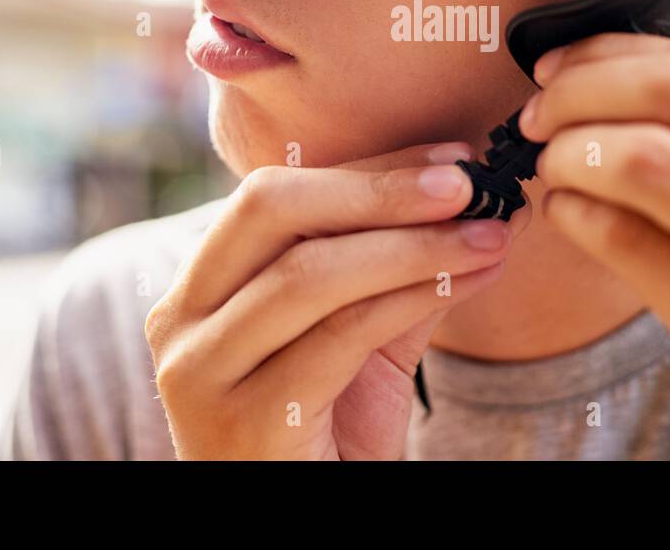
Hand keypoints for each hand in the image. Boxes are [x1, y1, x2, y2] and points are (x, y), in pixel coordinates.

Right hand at [144, 142, 522, 458]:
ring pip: (309, 273)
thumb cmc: (327, 432)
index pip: (277, 194)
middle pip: (272, 209)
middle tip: (464, 184)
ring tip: (488, 234)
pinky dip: (411, 297)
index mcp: (201, 284)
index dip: (369, 166)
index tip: (450, 156)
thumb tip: (477, 207)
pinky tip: (469, 279)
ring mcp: (201, 371)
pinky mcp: (243, 420)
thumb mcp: (362, 339)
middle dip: (378, 189)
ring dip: (414, 245)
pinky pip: (339, 337)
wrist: (299, 523)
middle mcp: (181, 319)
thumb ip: (401, 273)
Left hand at [519, 33, 669, 459]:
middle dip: (581, 91)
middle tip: (538, 115)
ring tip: (547, 167)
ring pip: (650, 158)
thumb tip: (633, 102)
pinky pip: (634, 247)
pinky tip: (563, 217)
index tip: (562, 67)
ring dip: (572, 152)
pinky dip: (577, 216)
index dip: (616, 55)